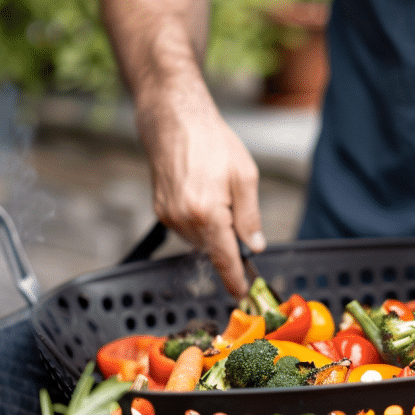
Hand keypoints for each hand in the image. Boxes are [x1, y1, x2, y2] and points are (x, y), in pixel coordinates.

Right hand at [135, 82, 263, 298]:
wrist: (174, 120)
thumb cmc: (212, 142)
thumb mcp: (245, 176)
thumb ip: (250, 216)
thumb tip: (254, 246)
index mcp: (208, 213)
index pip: (225, 259)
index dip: (235, 279)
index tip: (242, 294)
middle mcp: (184, 220)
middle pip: (213, 248)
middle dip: (227, 239)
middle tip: (234, 205)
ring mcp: (168, 216)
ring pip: (199, 239)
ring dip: (213, 228)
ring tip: (216, 190)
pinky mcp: (159, 209)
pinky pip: (185, 227)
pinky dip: (199, 219)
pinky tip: (202, 192)